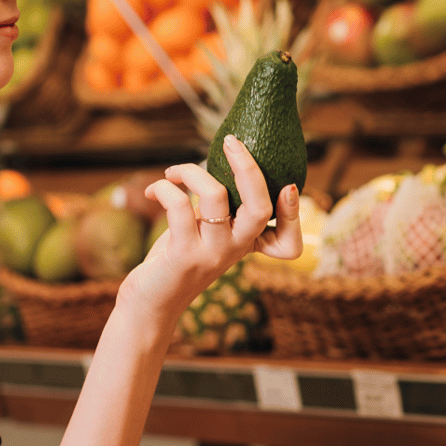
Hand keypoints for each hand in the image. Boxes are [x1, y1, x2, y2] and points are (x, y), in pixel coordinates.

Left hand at [123, 134, 301, 320]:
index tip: (287, 184)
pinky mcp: (183, 255)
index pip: (288, 240)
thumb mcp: (206, 234)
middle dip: (247, 167)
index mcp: (246, 244)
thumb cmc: (178, 259)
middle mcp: (235, 251)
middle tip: (231, 142)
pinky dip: (164, 188)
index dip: (294, 212)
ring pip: (216, 196)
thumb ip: (221, 209)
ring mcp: (211, 254)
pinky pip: (178, 206)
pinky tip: (153, 190)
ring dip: (191, 172)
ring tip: (174, 172)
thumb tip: (223, 160)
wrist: (151, 303)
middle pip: (260, 208)